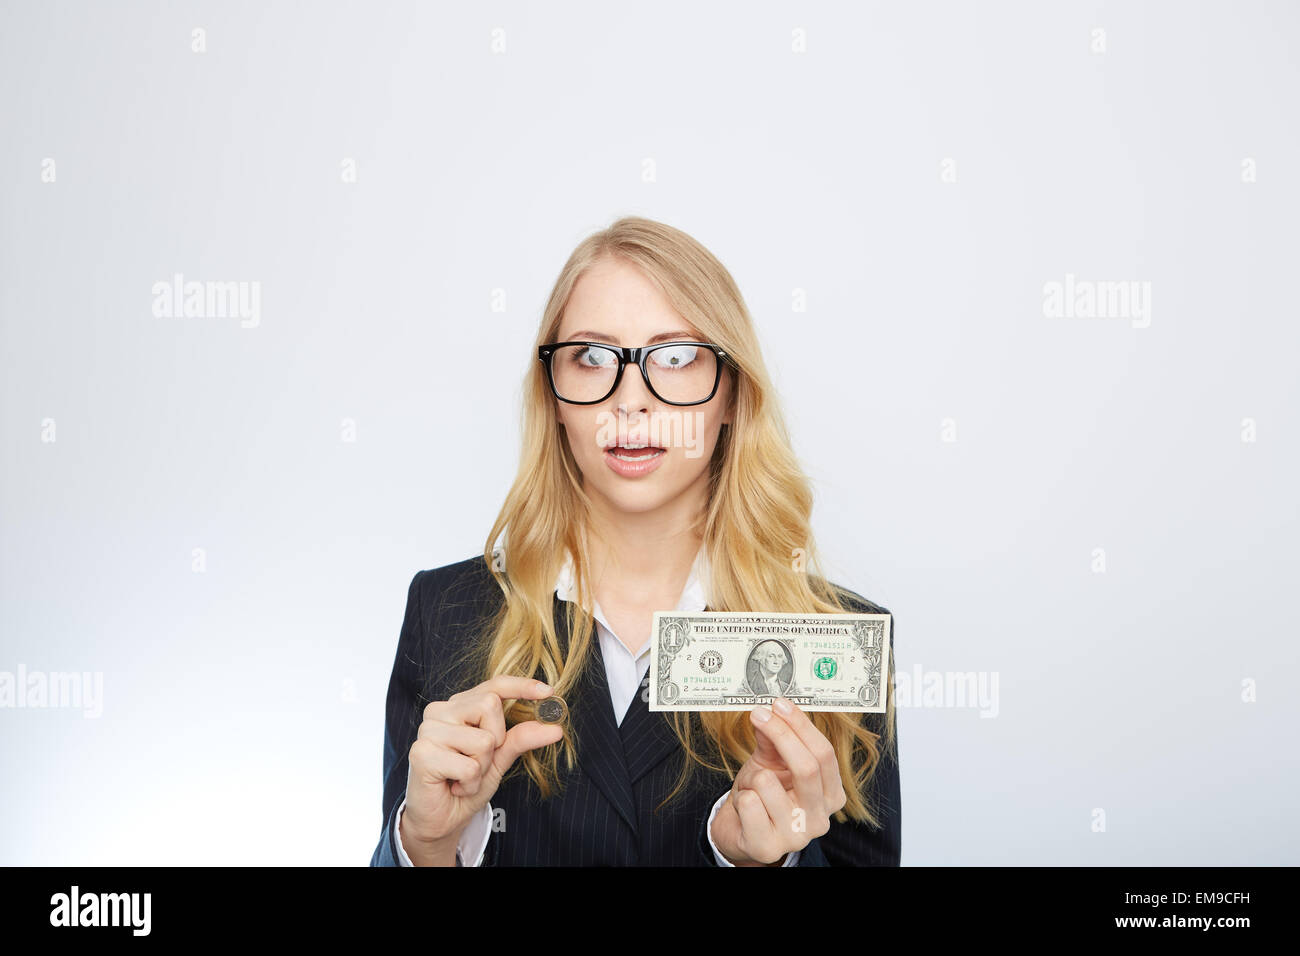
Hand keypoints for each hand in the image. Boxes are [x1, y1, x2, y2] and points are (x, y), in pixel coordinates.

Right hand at [399, 676, 562, 864]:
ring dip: (482, 767)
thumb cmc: (466, 783)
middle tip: (477, 763)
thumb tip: (555, 728)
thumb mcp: (500, 758)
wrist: (441, 819)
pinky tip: (454, 786)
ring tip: (463, 776)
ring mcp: (428, 730)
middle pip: (490, 706)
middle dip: (496, 741)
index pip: (493, 686)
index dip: (521, 686)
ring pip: (483, 740)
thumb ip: (522, 738)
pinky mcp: (421, 753)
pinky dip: (470, 783)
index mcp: (459, 706)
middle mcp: (440, 711)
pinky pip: (470, 766)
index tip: (549, 692)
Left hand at [710, 697, 847, 865]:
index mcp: (830, 795)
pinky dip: (741, 797)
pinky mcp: (768, 847)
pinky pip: (749, 804)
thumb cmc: (762, 795)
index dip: (801, 726)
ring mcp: (796, 836)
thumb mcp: (771, 763)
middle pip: (807, 767)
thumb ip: (773, 740)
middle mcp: (820, 818)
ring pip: (769, 784)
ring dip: (754, 777)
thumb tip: (770, 712)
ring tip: (753, 788)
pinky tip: (745, 808)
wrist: (740, 831)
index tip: (780, 704)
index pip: (824, 754)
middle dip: (781, 735)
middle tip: (759, 714)